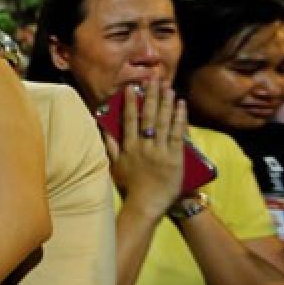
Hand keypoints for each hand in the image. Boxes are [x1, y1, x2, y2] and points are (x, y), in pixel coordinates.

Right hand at [104, 82, 187, 214]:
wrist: (146, 204)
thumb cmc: (130, 186)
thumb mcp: (115, 165)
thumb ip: (110, 145)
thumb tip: (102, 127)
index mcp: (129, 147)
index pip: (130, 120)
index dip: (131, 102)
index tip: (132, 87)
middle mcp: (143, 146)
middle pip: (148, 116)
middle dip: (151, 96)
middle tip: (154, 80)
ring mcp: (160, 151)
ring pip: (163, 122)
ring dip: (166, 103)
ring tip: (168, 87)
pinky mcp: (175, 158)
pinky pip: (177, 134)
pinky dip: (179, 118)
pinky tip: (181, 106)